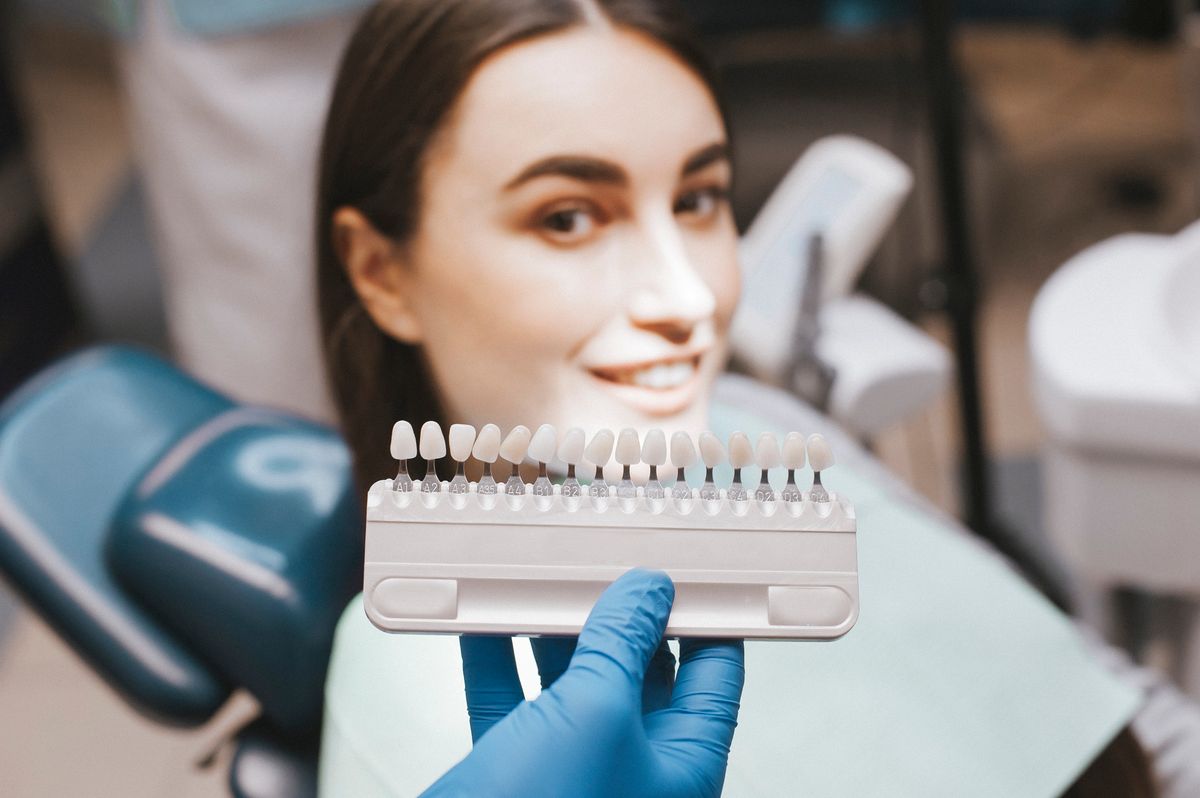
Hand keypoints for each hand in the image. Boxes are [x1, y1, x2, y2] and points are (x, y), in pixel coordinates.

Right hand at [422, 569, 744, 797]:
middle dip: (617, 609)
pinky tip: (483, 613)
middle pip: (638, 667)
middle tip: (604, 550)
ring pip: (571, 677)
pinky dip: (496, 654)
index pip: (713, 671)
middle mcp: (633, 765)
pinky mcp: (515, 767)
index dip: (708, 611)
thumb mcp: (597, 715)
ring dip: (552, 624)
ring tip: (543, 571)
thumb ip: (623, 644)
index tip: (689, 558)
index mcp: (682, 763)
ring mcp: (573, 767)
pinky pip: (512, 696)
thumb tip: (648, 588)